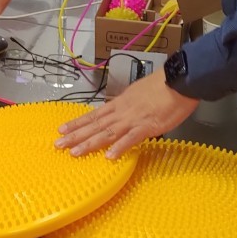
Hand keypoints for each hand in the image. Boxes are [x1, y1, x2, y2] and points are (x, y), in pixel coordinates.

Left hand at [55, 69, 198, 159]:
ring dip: (90, 143)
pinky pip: (131, 138)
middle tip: (57, 145)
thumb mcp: (138, 94)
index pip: (94, 115)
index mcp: (119, 104)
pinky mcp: (147, 126)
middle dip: (76, 136)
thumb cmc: (162, 87)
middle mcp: (121, 112)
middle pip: (95, 125)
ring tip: (73, 152)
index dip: (77, 123)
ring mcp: (132, 119)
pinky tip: (109, 156)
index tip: (62, 130)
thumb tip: (120, 111)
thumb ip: (128, 105)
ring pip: (107, 133)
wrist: (178, 81)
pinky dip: (120, 147)